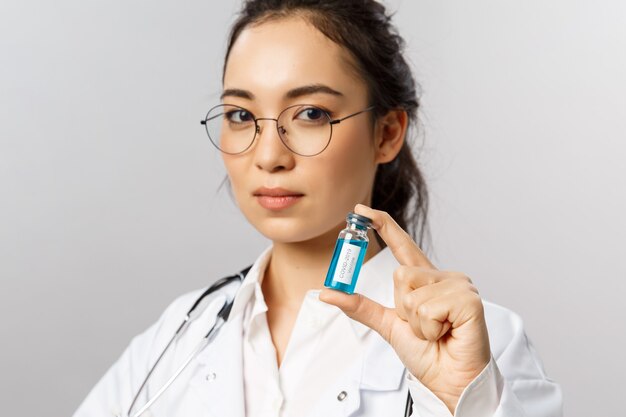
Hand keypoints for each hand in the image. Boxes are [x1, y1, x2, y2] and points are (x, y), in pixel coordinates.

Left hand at [320, 204, 490, 413]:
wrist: (448, 381)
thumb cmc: (426, 354)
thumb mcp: (387, 325)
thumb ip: (360, 306)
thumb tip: (327, 292)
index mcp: (425, 280)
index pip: (402, 245)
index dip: (383, 225)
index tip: (361, 209)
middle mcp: (443, 277)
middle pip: (400, 274)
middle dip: (402, 308)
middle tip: (422, 327)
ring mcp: (458, 285)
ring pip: (411, 291)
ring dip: (416, 321)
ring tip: (436, 331)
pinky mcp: (468, 300)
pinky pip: (428, 307)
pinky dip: (429, 327)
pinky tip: (447, 332)